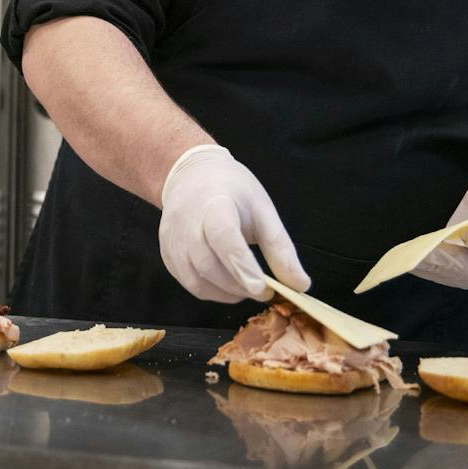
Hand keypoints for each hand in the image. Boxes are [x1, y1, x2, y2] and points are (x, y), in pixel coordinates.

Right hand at [158, 144, 310, 302]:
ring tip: (247, 287)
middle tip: (264, 291)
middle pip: (209, 264)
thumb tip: (300, 285)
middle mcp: (186, 223)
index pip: (224, 237)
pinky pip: (188, 282)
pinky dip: (211, 291)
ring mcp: (173, 240)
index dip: (241, 265)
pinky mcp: (167, 254)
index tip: (262, 289)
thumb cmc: (232, 192)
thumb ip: (281, 249)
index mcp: (215, 205)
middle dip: (239, 285)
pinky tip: (227, 283)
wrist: (191, 176)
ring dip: (226, 293)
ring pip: (196, 280)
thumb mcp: (263, 210)